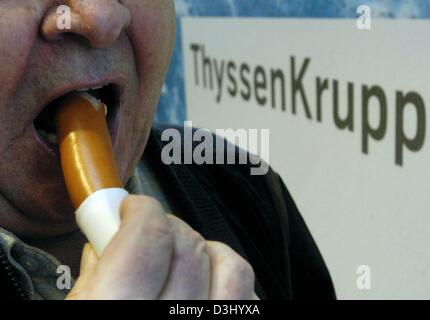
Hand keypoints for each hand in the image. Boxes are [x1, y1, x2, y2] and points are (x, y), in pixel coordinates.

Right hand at [67, 195, 258, 299]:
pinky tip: (204, 287)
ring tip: (181, 261)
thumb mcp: (78, 312)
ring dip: (203, 250)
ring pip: (230, 264)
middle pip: (188, 245)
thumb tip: (108, 239)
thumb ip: (92, 278)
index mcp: (117, 313)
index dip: (140, 210)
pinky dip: (227, 279)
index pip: (147, 239)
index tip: (132, 207)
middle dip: (165, 226)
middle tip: (148, 233)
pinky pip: (249, 294)